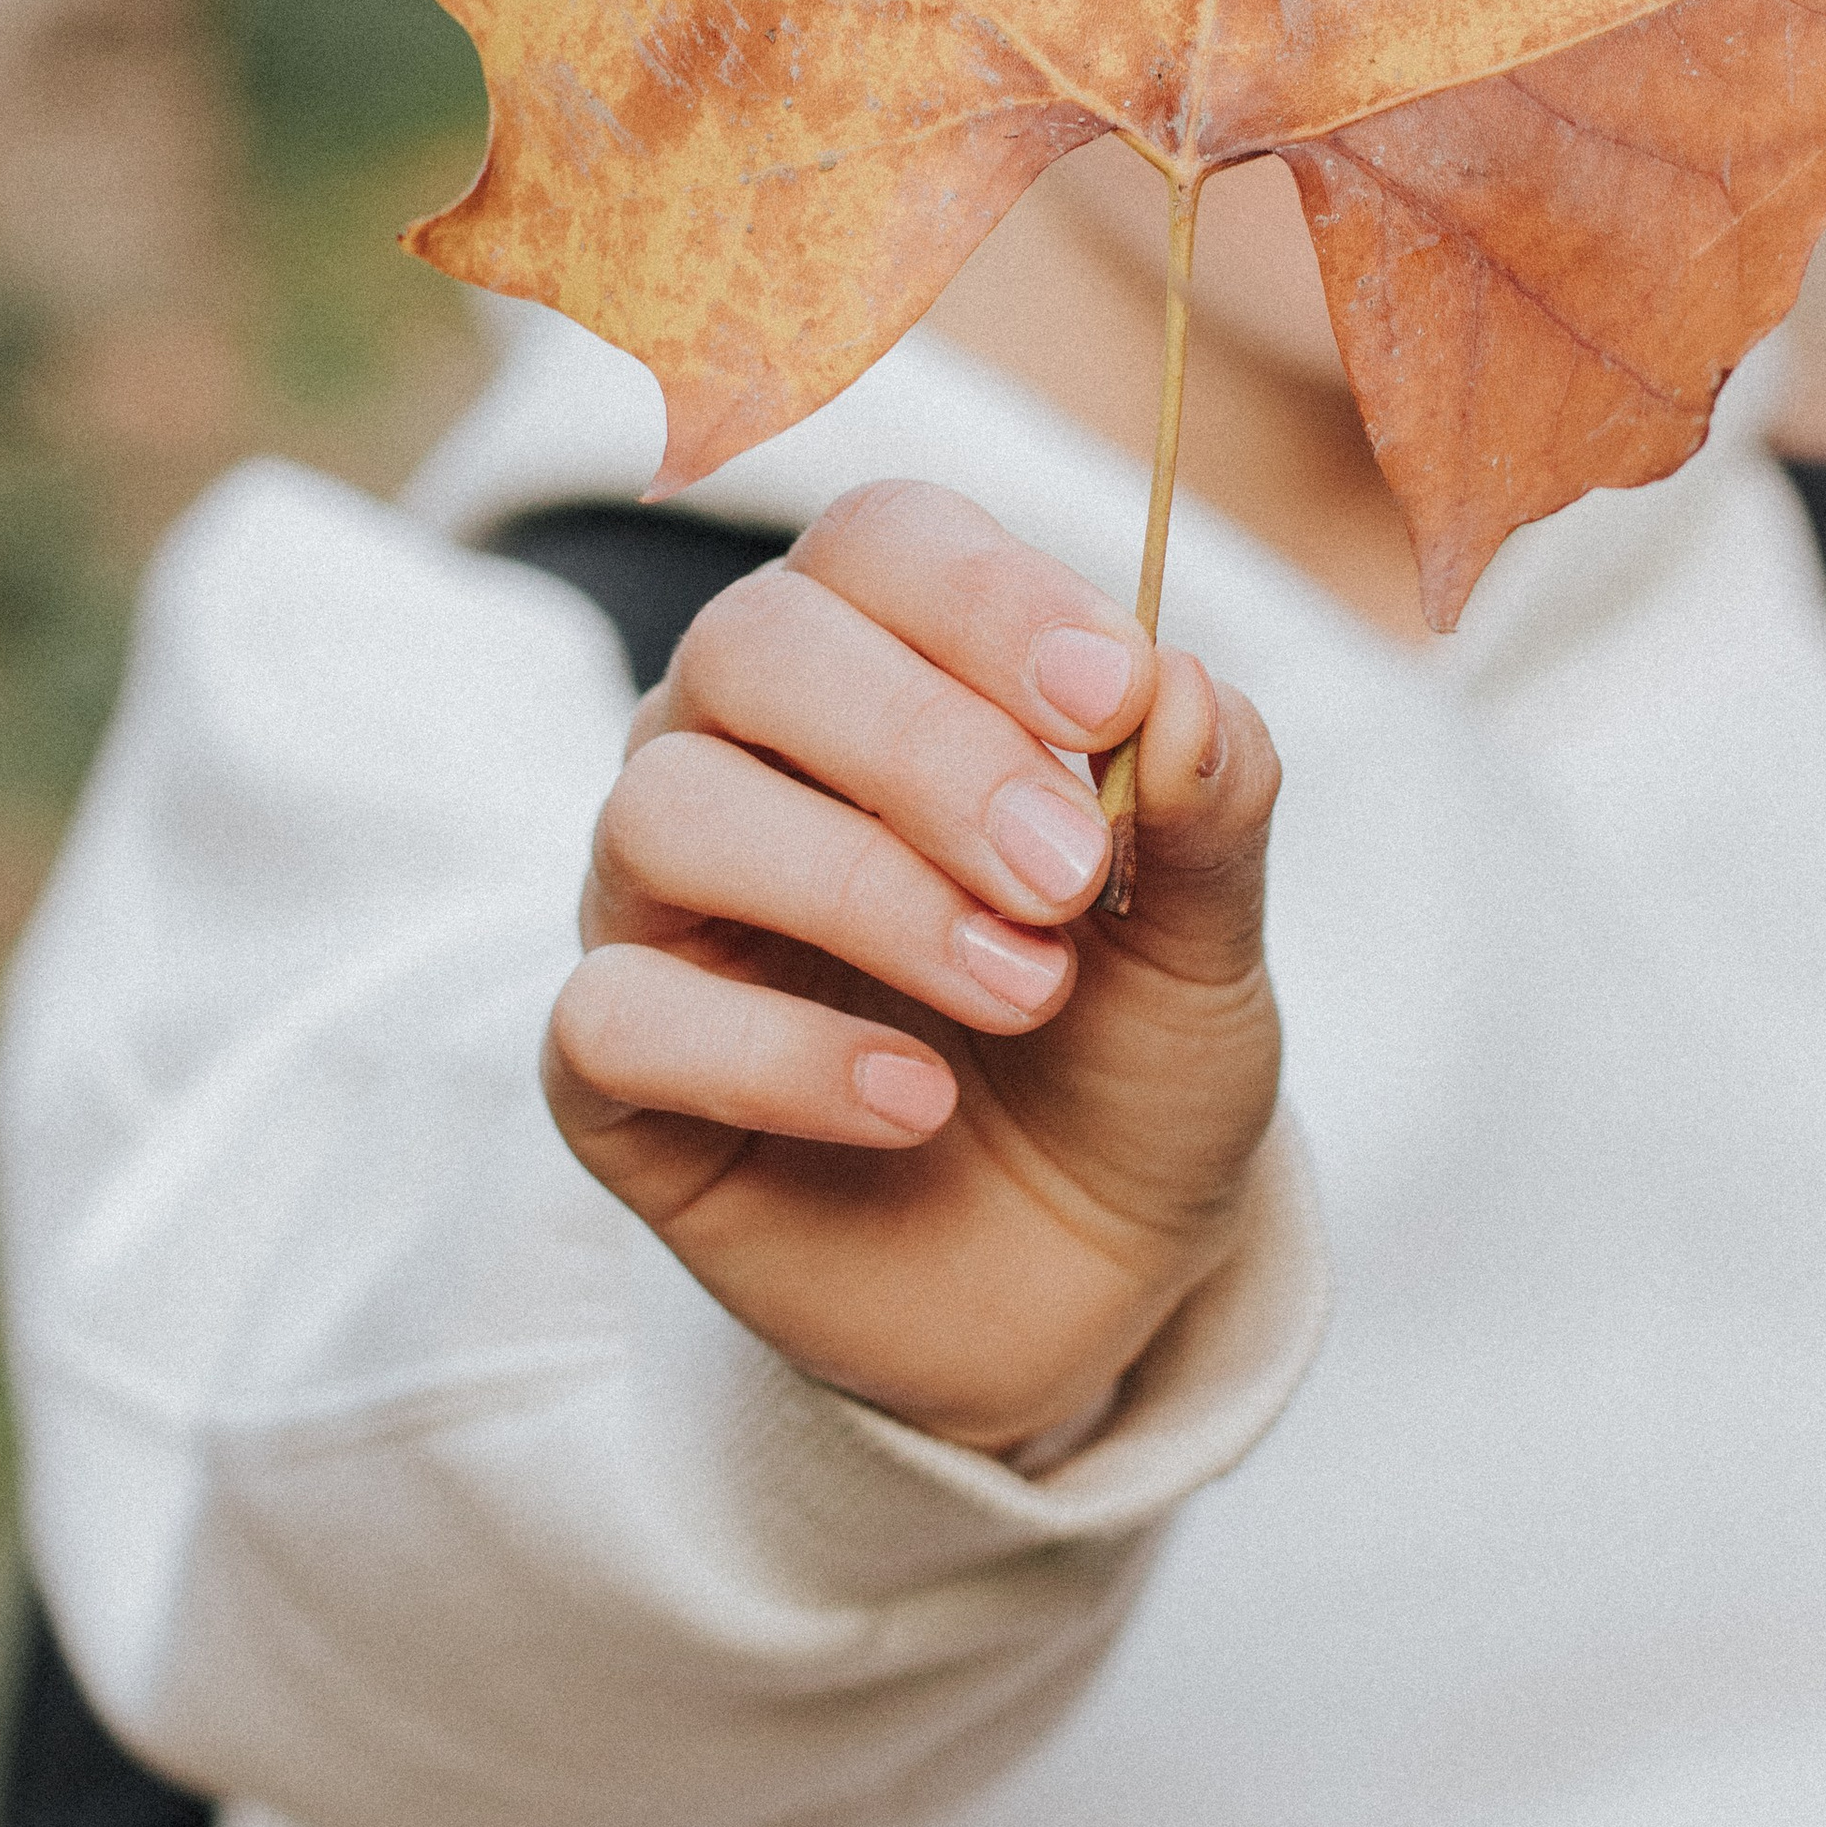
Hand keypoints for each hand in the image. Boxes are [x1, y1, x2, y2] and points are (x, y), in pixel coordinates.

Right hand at [543, 480, 1282, 1455]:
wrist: (1093, 1282)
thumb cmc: (1129, 1059)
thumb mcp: (1210, 943)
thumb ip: (1211, 807)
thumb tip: (1180, 688)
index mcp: (886, 668)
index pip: (879, 544)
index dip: (984, 599)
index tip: (1110, 698)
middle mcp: (742, 754)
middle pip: (754, 647)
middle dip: (924, 746)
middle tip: (1067, 877)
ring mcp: (661, 908)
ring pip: (666, 811)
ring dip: (861, 889)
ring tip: (1024, 988)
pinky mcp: (613, 1075)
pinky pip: (616, 1016)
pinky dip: (774, 1056)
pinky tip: (915, 1101)